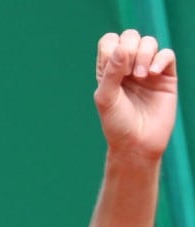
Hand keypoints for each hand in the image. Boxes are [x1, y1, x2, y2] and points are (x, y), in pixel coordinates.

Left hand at [94, 29, 178, 159]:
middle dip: (129, 48)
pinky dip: (160, 59)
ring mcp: (148, 71)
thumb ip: (111, 72)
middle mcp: (128, 68)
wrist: (137, 143)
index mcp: (109, 71)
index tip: (112, 67)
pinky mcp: (165, 77)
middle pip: (130, 37)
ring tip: (141, 76)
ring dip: (144, 54)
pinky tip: (152, 74)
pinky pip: (167, 55)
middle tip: (128, 72)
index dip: (112, 46)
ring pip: (149, 42)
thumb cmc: (117, 124)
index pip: (110, 42)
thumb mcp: (106, 98)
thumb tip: (121, 48)